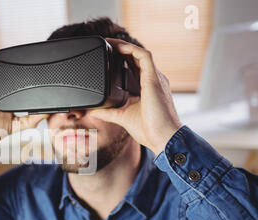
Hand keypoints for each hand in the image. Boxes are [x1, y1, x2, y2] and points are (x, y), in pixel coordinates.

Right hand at [0, 47, 48, 154]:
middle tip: (27, 56)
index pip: (17, 84)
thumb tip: (49, 112)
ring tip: (11, 51)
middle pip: (6, 74)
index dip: (25, 77)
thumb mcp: (17, 127)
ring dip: (1, 58)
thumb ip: (32, 120)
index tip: (37, 71)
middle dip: (14, 65)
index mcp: (5, 100)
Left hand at [89, 38, 181, 154]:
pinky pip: (144, 56)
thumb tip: (92, 111)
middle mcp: (153, 80)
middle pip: (137, 57)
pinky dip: (131, 49)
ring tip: (109, 42)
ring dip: (124, 45)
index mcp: (148, 88)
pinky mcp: (154, 79)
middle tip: (104, 45)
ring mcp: (155, 78)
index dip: (122, 58)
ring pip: (140, 53)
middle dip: (121, 49)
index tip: (107, 55)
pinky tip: (119, 46)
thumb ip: (108, 113)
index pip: (135, 67)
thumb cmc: (150, 130)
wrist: (164, 139)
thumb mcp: (123, 118)